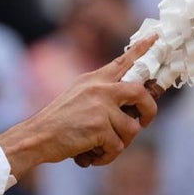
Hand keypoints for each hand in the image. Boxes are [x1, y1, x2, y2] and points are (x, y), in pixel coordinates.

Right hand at [0, 37, 158, 177]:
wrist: (37, 136)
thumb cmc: (58, 122)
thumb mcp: (78, 95)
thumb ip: (101, 93)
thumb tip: (129, 105)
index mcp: (95, 79)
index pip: (124, 60)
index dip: (142, 49)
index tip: (157, 37)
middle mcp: (100, 88)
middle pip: (140, 93)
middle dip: (149, 111)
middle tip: (145, 122)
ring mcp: (100, 107)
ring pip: (132, 128)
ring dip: (121, 143)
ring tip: (102, 146)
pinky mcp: (99, 127)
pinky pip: (118, 146)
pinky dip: (107, 156)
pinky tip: (92, 155)